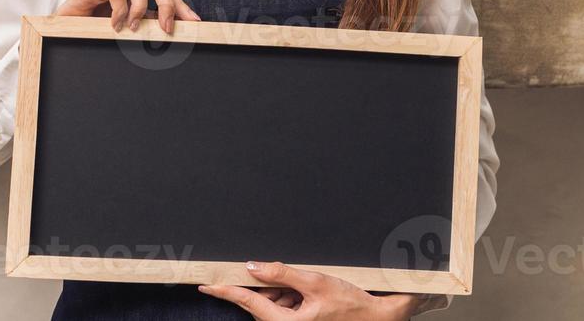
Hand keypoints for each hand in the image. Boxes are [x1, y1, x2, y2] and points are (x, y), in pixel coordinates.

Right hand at [54, 0, 199, 33]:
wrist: (66, 28)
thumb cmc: (97, 24)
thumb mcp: (131, 22)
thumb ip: (150, 19)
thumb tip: (176, 26)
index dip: (179, 3)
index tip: (193, 23)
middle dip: (166, 2)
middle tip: (167, 28)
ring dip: (140, 8)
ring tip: (133, 27)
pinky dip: (120, 11)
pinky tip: (115, 26)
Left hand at [199, 261, 419, 319]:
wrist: (376, 317)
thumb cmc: (350, 305)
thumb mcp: (314, 283)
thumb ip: (282, 274)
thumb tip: (252, 267)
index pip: (248, 302)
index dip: (226, 290)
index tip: (208, 284)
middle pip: (263, 300)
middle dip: (273, 286)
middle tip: (296, 281)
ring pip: (275, 302)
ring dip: (285, 290)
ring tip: (310, 289)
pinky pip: (286, 306)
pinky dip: (293, 296)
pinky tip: (311, 294)